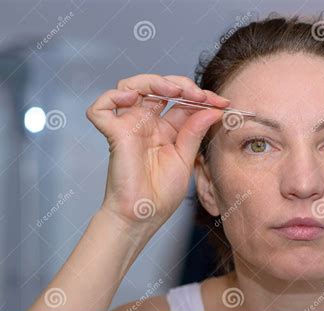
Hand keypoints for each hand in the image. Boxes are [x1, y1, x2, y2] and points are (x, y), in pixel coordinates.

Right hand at [86, 74, 228, 232]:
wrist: (143, 216)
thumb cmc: (161, 194)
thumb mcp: (185, 158)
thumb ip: (195, 131)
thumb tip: (214, 109)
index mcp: (165, 129)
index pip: (181, 100)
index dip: (201, 96)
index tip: (223, 103)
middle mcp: (146, 124)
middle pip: (156, 86)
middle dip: (180, 84)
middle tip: (200, 95)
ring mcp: (129, 126)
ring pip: (130, 86)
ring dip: (152, 81)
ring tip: (173, 92)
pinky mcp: (114, 134)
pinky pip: (101, 108)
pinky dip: (112, 97)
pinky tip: (133, 99)